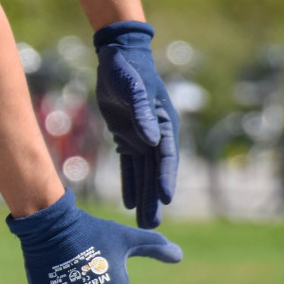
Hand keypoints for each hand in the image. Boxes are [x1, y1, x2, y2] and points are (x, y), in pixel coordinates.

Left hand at [94, 21, 178, 227]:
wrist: (116, 57)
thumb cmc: (127, 69)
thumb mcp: (133, 87)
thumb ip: (141, 112)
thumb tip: (152, 140)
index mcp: (163, 122)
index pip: (166, 156)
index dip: (166, 178)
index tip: (166, 200)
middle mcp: (156, 134)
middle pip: (156, 172)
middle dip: (155, 198)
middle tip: (153, 225)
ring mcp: (142, 137)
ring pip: (143, 173)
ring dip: (143, 197)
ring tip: (144, 223)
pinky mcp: (126, 137)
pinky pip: (129, 166)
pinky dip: (129, 183)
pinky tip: (128, 203)